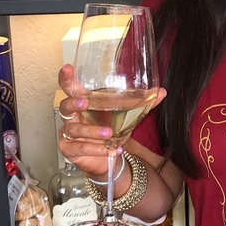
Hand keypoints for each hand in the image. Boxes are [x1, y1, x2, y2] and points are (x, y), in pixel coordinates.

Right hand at [57, 63, 165, 179]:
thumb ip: (144, 103)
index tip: (67, 67)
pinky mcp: (69, 149)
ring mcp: (68, 133)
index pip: (71, 87)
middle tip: (85, 102)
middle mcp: (73, 116)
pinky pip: (79, 147)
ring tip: (109, 133)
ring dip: (92, 131)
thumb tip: (161, 91)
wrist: (108, 157)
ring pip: (74, 129)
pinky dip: (96, 148)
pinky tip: (111, 149)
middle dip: (73, 102)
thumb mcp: (128, 116)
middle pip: (64, 105)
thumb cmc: (113, 130)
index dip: (66, 77)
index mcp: (84, 102)